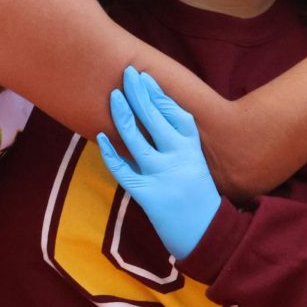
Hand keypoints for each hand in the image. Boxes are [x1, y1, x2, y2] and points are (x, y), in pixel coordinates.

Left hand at [96, 67, 221, 259]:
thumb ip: (178, 140)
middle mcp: (179, 157)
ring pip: (135, 139)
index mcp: (192, 147)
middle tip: (126, 73)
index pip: (173, 111)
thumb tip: (154, 113)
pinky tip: (100, 136)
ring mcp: (163, 176)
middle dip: (139, 93)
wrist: (206, 233)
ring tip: (114, 95)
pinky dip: (109, 152)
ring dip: (123, 114)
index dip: (157, 93)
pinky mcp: (149, 195)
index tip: (144, 77)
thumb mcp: (195, 161)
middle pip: (154, 118)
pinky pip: (123, 170)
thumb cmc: (197, 194)